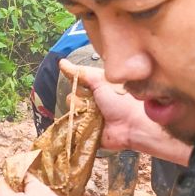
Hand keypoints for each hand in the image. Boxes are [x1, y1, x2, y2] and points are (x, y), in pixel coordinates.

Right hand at [58, 57, 190, 162]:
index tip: (79, 82)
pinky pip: (73, 128)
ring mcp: (90, 118)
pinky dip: (76, 125)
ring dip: (78, 111)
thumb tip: (62, 62)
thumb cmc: (122, 100)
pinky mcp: (88, 132)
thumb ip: (81, 72)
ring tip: (92, 113)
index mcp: (97, 89)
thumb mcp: (101, 80)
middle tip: (91, 100)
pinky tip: (86, 122)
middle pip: (72, 97)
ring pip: (71, 112)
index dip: (76, 83)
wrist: (133, 125)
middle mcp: (93, 103)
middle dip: (77, 98)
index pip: (77, 83)